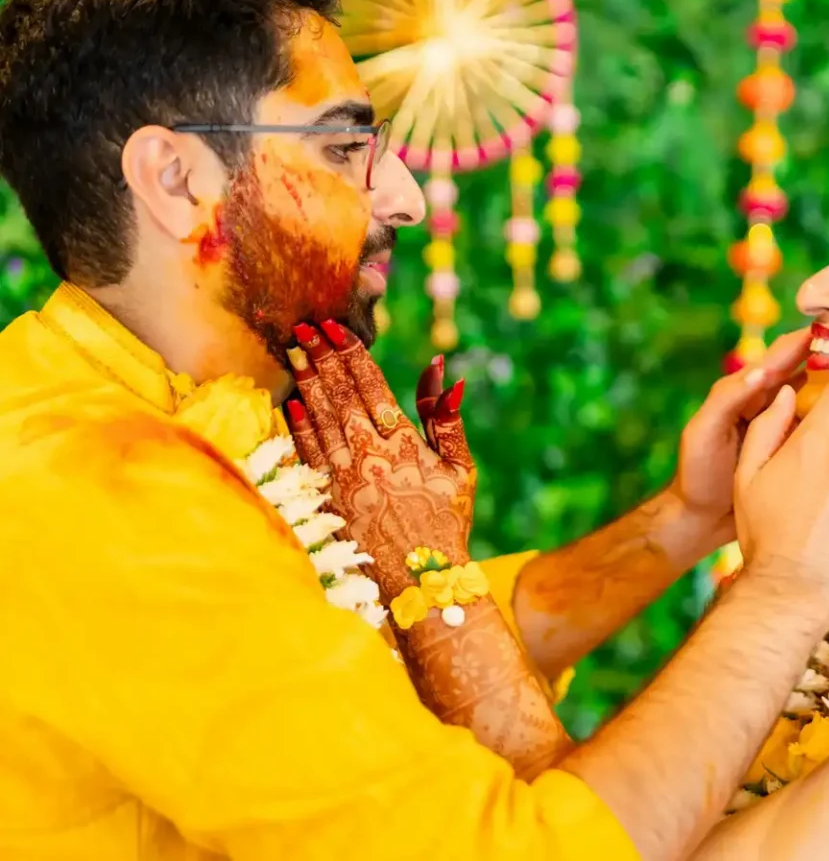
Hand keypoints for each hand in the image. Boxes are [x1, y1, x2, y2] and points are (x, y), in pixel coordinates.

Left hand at [285, 320, 475, 597]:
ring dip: (307, 383)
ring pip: (320, 419)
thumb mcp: (461, 468)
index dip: (352, 354)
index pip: (372, 386)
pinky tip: (290, 402)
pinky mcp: (327, 498)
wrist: (420, 578)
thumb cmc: (446, 520)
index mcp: (405, 444)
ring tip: (295, 352)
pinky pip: (307, 454)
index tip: (336, 327)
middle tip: (305, 328)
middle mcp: (371, 455)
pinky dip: (297, 426)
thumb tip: (441, 369)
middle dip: (322, 358)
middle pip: (341, 395)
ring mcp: (345, 477)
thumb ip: (447, 418)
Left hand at [671, 328, 812, 539]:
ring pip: (820, 394)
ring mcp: (786, 424)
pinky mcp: (797, 447)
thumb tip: (762, 370)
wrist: (702, 518)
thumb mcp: (704, 433)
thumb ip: (728, 399)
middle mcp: (770, 401)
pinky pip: (823, 423)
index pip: (782, 356)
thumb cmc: (698, 474)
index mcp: (747, 390)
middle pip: (808, 368)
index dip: (809, 339)